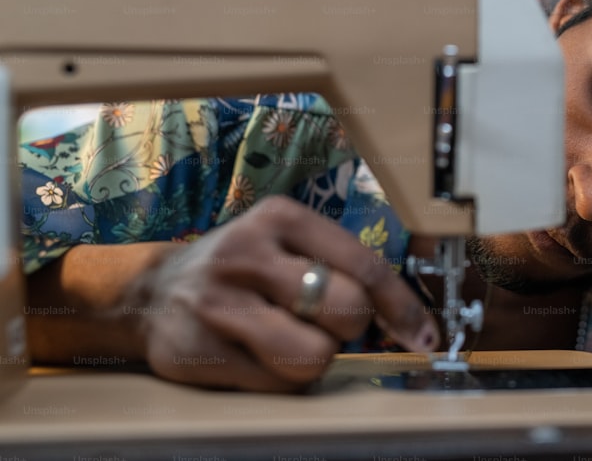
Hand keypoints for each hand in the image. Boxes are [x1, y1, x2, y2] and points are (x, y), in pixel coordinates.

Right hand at [134, 196, 438, 390]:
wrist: (154, 291)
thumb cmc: (246, 268)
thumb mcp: (288, 242)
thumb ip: (341, 265)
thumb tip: (410, 320)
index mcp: (282, 219)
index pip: (364, 265)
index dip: (401, 306)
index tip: (423, 334)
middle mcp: (249, 254)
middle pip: (346, 310)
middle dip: (349, 327)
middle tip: (323, 320)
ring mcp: (220, 304)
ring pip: (314, 356)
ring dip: (314, 356)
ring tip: (287, 337)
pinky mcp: (199, 353)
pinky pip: (277, 385)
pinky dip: (281, 379)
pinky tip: (257, 355)